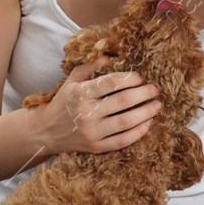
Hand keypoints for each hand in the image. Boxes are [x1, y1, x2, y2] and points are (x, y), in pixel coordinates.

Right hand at [39, 53, 162, 154]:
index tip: (141, 77)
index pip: (112, 82)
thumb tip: (110, 56)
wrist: (46, 132)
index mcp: (81, 93)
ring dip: (146, 112)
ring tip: (157, 105)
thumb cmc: (63, 102)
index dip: (131, 78)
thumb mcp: (72, 81)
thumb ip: (90, 67)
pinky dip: (138, 132)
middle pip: (123, 101)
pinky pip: (122, 141)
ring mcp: (92, 132)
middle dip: (144, 93)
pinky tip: (147, 123)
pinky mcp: (96, 147)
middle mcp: (86, 113)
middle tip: (156, 89)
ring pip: (126, 122)